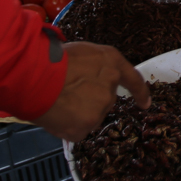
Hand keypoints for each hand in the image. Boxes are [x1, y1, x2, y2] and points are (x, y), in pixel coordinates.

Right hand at [32, 41, 149, 141]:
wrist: (35, 76)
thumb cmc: (52, 59)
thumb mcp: (82, 51)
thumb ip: (96, 65)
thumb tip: (92, 75)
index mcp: (111, 62)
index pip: (133, 79)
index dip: (140, 92)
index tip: (145, 103)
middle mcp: (111, 85)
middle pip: (106, 98)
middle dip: (91, 98)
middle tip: (68, 91)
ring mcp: (100, 107)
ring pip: (92, 115)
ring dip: (79, 112)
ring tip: (59, 100)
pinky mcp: (87, 126)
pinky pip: (79, 129)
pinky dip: (69, 125)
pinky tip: (57, 114)